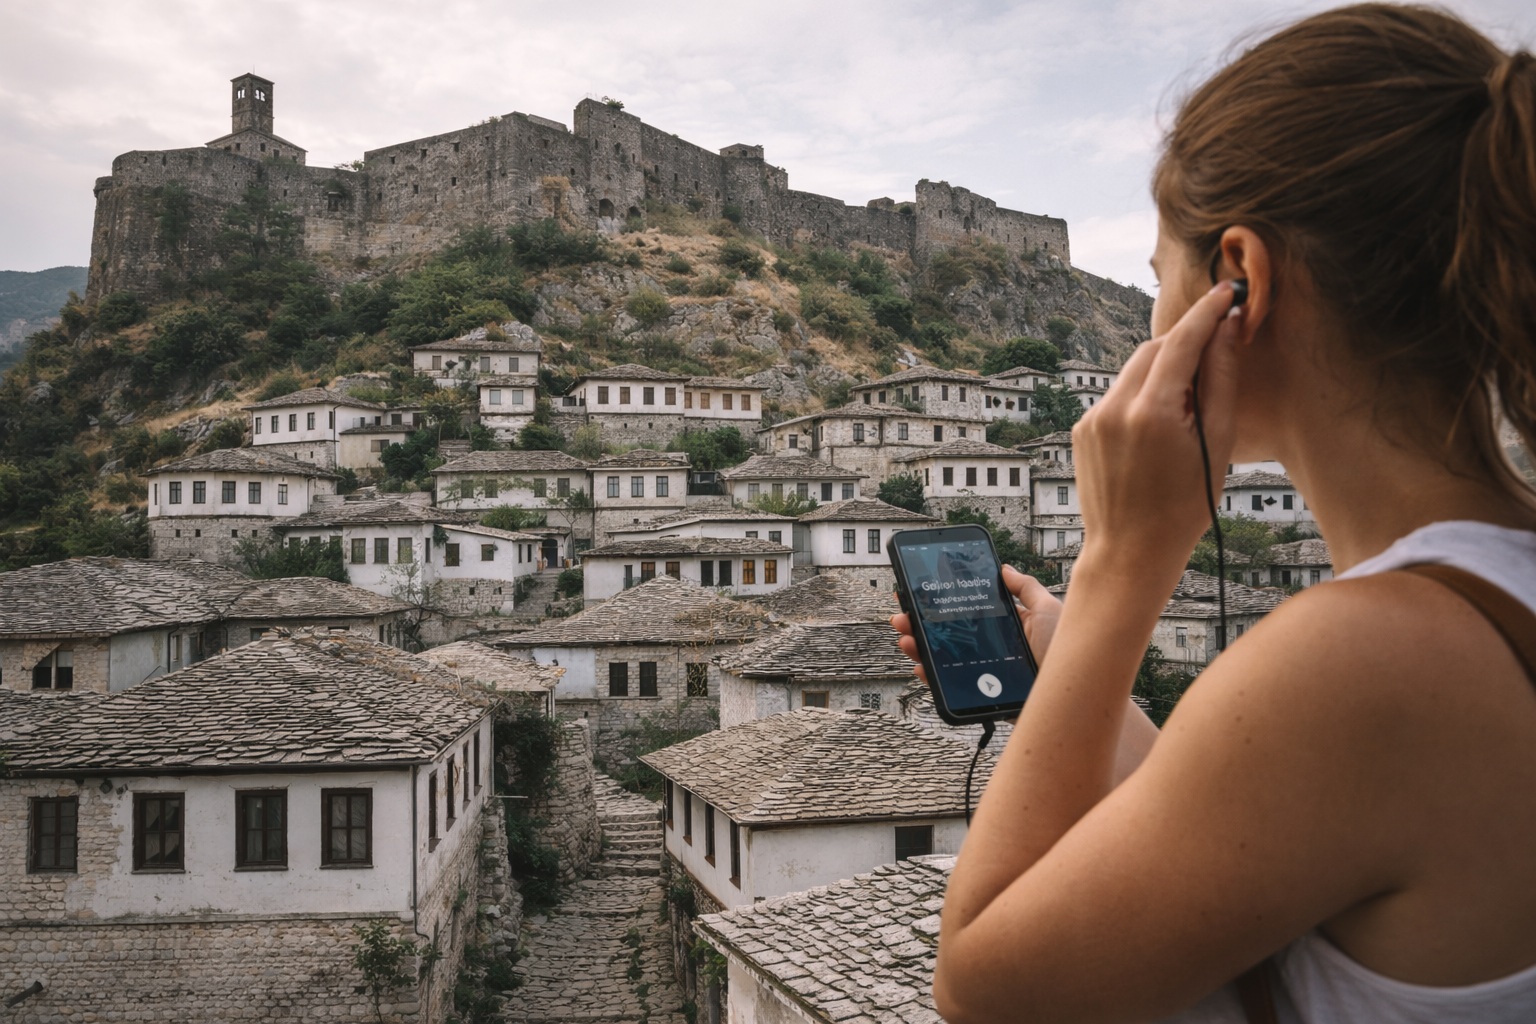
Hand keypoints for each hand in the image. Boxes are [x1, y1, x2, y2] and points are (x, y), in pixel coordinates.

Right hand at [891, 565, 1062, 684]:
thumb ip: (1026, 588)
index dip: (944, 602)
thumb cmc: (1069, 654)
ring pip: (945, 658)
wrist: (1075, 697)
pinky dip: (932, 676)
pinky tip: (921, 665)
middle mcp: (994, 648)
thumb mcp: (1049, 609)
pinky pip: (952, 685)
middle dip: (922, 622)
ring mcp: (986, 671)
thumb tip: (1005, 569)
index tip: (922, 592)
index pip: (968, 611)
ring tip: (906, 636)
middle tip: (903, 613)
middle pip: (950, 634)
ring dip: (920, 646)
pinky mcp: (983, 694)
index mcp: (1009, 626)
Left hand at [1072, 281, 1243, 575]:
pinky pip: (1118, 395)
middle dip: (1185, 343)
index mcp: (1152, 413)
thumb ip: (1221, 381)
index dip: (1207, 313)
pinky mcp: (1081, 428)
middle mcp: (1113, 408)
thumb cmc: (1184, 506)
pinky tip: (1159, 431)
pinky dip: (1142, 396)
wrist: (1130, 551)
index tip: (1228, 293)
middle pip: (1154, 349)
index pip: (1181, 341)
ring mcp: (1091, 418)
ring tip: (1188, 411)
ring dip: (1163, 372)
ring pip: (1134, 370)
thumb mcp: (1216, 444)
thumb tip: (1227, 330)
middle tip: (1216, 354)